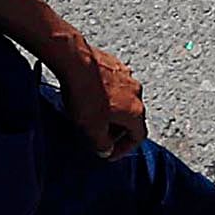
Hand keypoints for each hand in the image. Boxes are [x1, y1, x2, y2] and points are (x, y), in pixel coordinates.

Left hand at [38, 30, 144, 154]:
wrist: (76, 61)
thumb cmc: (85, 95)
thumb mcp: (91, 129)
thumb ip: (101, 144)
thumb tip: (105, 150)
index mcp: (135, 112)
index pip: (138, 137)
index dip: (123, 149)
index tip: (109, 153)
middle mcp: (137, 93)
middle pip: (132, 118)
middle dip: (116, 129)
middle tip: (99, 135)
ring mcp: (127, 76)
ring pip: (123, 99)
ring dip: (112, 109)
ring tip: (92, 113)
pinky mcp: (114, 64)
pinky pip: (114, 84)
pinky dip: (106, 93)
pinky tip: (90, 94)